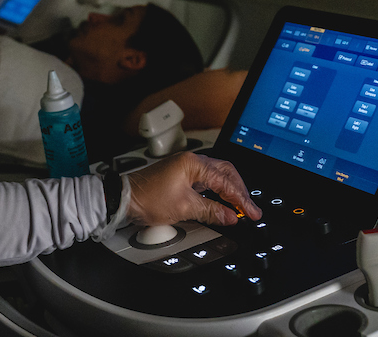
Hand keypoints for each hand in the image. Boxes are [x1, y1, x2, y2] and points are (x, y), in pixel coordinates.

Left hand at [125, 153, 261, 227]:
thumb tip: (230, 216)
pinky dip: (217, 191)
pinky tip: (222, 202)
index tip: (251, 212)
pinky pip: (207, 180)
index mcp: (194, 164)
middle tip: (249, 209)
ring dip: (229, 190)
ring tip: (239, 206)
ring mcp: (186, 168)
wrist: (125, 199)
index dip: (241, 199)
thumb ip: (211, 211)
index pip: (226, 181)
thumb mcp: (184, 208)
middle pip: (225, 172)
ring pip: (217, 175)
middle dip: (239, 191)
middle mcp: (191, 161)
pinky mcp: (181, 176)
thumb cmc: (148, 198)